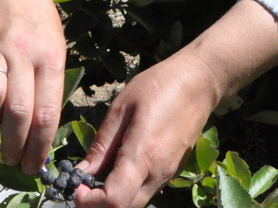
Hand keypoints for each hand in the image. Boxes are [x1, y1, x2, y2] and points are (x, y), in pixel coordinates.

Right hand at [0, 0, 66, 172]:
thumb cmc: (40, 28)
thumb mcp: (56, 52)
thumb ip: (48, 90)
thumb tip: (39, 137)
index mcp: (50, 58)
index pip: (46, 112)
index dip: (39, 146)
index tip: (34, 166)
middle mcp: (22, 53)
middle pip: (18, 111)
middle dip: (15, 145)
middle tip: (14, 159)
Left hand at [74, 0, 277, 207]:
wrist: (200, 82)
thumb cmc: (158, 86)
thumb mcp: (122, 107)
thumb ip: (103, 144)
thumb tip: (82, 171)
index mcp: (143, 155)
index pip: (115, 201)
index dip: (90, 202)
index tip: (77, 186)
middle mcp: (157, 173)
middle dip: (98, 204)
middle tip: (83, 184)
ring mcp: (168, 174)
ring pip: (136, 203)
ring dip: (114, 198)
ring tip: (97, 176)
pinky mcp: (172, 171)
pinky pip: (146, 191)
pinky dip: (128, 189)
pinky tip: (117, 168)